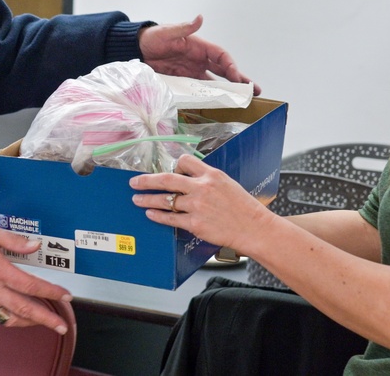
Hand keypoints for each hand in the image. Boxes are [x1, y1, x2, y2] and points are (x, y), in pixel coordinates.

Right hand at [0, 223, 71, 333]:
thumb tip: (35, 245)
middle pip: (25, 309)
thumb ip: (14, 240)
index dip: (51, 292)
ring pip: (10, 319)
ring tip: (43, 323)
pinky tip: (18, 318)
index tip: (65, 295)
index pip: (31, 285)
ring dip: (29, 323)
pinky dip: (10, 321)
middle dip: (46, 319)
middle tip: (61, 326)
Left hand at [129, 154, 277, 255]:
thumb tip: (191, 180)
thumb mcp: (228, 184)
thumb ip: (209, 180)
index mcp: (211, 174)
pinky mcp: (195, 224)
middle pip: (167, 178)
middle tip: (135, 181)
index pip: (185, 161)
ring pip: (165, 200)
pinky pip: (170, 218)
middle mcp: (202, 187)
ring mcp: (197, 206)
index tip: (168, 171)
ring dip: (147, 199)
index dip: (174, 165)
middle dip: (147, 180)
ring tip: (137, 199)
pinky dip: (158, 216)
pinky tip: (150, 214)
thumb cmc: (244, 208)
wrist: (254, 228)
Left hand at [138, 15, 260, 94]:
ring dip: (229, 91)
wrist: (138, 49)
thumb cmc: (153, 37)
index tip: (238, 79)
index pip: (222, 57)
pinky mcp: (184, 81)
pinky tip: (220, 104)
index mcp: (200, 47)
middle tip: (254, 91)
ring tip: (243, 100)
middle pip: (225, 71)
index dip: (232, 67)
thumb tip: (200, 18)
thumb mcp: (168, 32)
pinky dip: (211, 96)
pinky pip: (200, 90)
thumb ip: (184, 27)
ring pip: (216, 82)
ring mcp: (193, 71)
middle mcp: (200, 60)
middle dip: (240, 80)